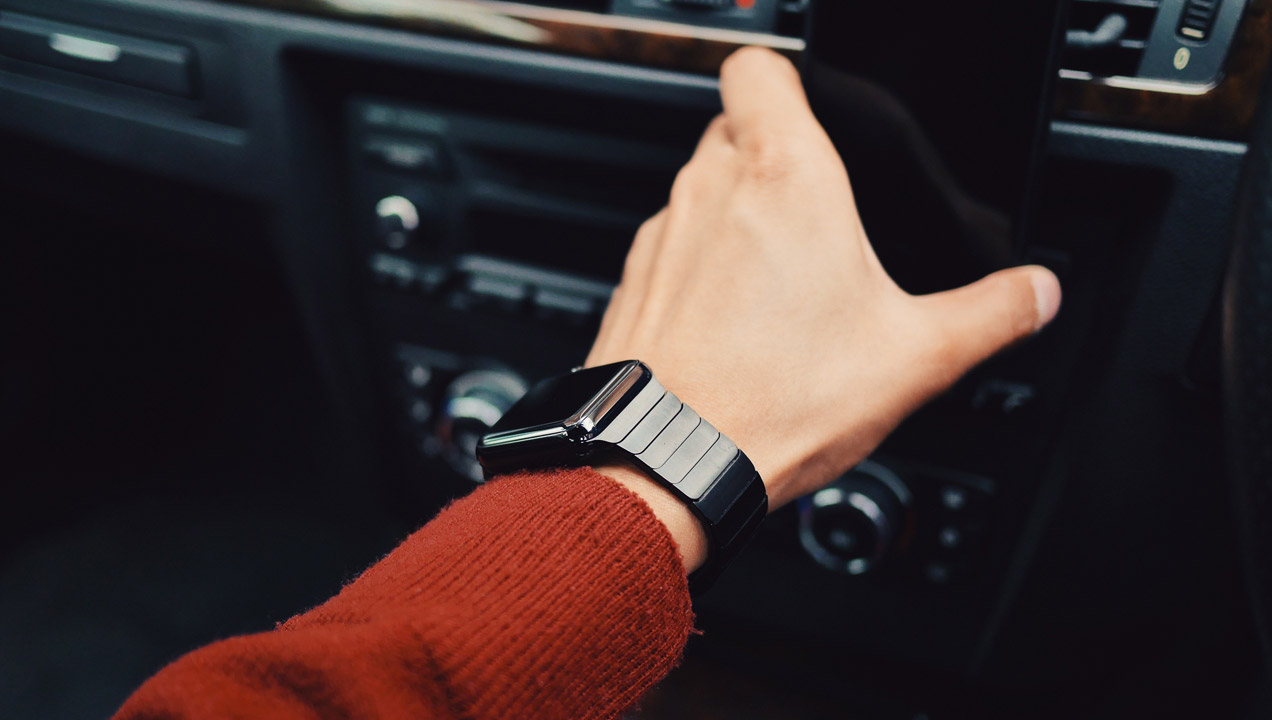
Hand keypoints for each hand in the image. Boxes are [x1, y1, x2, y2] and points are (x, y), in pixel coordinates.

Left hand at [589, 47, 1060, 517]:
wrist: (669, 461)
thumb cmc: (773, 402)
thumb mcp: (914, 358)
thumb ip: (989, 314)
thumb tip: (1034, 293)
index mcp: (786, 177)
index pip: (759, 67)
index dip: (789, 79)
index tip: (820, 115)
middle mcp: (711, 190)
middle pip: (737, 128)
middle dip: (778, 158)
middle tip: (822, 219)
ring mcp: (664, 235)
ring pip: (702, 190)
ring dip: (739, 216)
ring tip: (784, 287)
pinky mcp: (637, 282)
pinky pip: (673, 248)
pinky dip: (701, 267)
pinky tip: (738, 325)